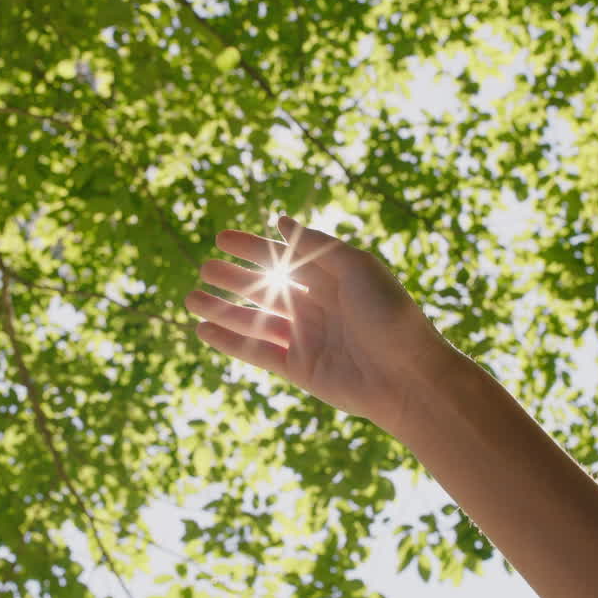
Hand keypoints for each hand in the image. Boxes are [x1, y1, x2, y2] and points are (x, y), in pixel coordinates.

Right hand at [184, 215, 457, 433]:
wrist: (407, 376)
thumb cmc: (389, 315)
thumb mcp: (356, 267)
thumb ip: (316, 245)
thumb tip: (280, 222)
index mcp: (332, 279)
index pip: (284, 258)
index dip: (252, 248)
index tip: (220, 238)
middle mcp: (317, 307)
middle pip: (265, 289)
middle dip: (234, 279)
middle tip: (204, 268)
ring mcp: (306, 338)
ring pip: (255, 320)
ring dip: (222, 310)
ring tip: (190, 298)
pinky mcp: (299, 368)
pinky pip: (257, 352)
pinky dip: (230, 342)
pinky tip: (203, 330)